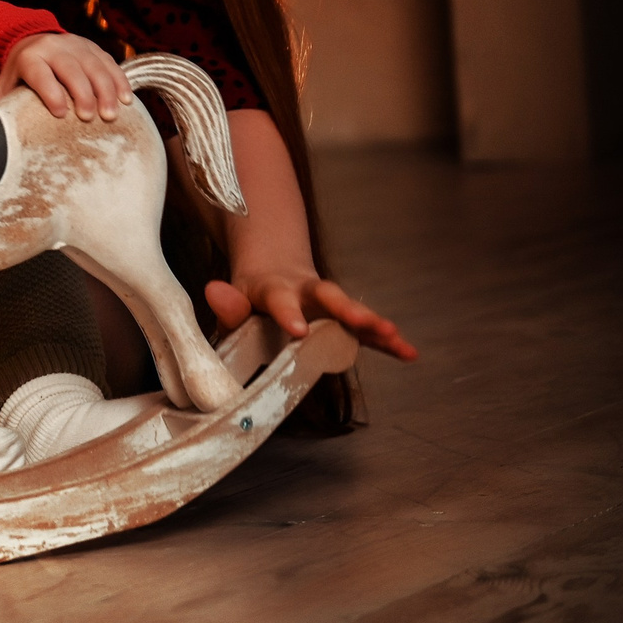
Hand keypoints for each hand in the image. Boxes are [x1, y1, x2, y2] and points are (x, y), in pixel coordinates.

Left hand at [0, 32, 128, 119]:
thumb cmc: (20, 74)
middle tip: (89, 118)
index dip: (50, 92)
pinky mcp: (94, 48)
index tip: (60, 113)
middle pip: (71, 68)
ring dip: (106, 90)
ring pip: (95, 66)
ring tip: (111, 115)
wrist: (34, 41)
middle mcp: (54, 47)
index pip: (40, 73)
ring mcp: (77, 45)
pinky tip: (127, 101)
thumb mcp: (6, 85)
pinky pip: (110, 63)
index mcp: (29, 57)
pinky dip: (119, 81)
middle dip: (82, 93)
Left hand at [206, 271, 418, 360]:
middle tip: (365, 321)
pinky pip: (367, 332)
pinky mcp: (344, 320)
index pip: (280, 300)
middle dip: (348, 309)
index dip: (289, 314)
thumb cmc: (251, 296)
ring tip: (395, 337)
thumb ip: (228, 304)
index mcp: (274, 288)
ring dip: (373, 323)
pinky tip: (409, 353)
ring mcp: (329, 304)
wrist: (273, 270)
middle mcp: (307, 292)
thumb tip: (214, 291)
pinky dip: (387, 342)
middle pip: (328, 296)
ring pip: (353, 311)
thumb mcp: (235, 298)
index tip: (298, 330)